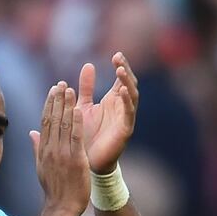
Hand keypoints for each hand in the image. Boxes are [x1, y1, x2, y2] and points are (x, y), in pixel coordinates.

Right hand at [30, 82, 90, 215]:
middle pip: (52, 119)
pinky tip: (79, 109)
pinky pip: (74, 137)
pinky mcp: (74, 160)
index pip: (45, 121)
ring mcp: (62, 154)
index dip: (49, 104)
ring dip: (66, 106)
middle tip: (61, 84)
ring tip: (70, 89)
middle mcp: (50, 149)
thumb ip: (37, 147)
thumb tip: (31, 132)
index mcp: (43, 150)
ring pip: (63, 124)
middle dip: (57, 100)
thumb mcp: (41, 166)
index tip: (53, 90)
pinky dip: (76, 122)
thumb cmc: (54, 189)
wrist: (62, 207)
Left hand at [75, 52, 139, 174]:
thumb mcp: (83, 105)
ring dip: (127, 83)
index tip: (116, 54)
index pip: (121, 79)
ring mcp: (125, 118)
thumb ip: (87, 87)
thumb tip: (88, 65)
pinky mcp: (125, 130)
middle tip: (118, 58)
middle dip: (125, 70)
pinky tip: (122, 91)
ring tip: (120, 70)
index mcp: (113, 100)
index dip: (121, 66)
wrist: (86, 160)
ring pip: (132, 96)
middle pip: (129, 83)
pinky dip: (127, 101)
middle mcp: (122, 107)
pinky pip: (129, 113)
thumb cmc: (86, 134)